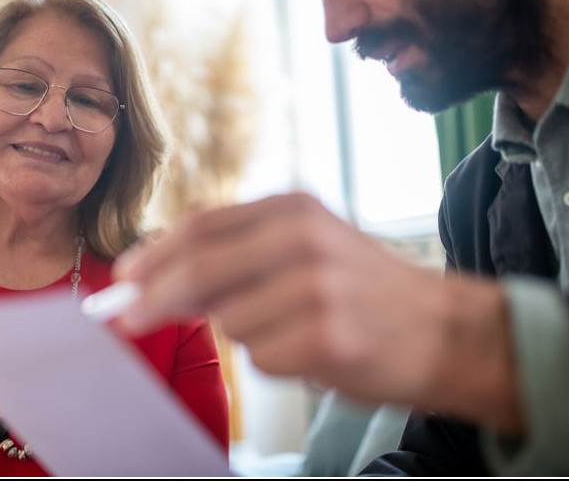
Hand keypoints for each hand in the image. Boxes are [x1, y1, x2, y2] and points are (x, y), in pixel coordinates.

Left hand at [114, 192, 520, 428]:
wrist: (446, 330)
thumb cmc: (362, 290)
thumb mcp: (304, 248)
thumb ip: (235, 256)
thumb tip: (154, 279)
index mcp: (292, 207)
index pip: (201, 226)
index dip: (154, 253)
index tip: (122, 278)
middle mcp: (303, 237)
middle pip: (200, 268)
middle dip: (154, 296)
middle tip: (126, 318)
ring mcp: (317, 286)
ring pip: (229, 321)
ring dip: (244, 334)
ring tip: (291, 329)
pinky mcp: (328, 335)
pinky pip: (262, 357)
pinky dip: (275, 361)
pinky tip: (312, 350)